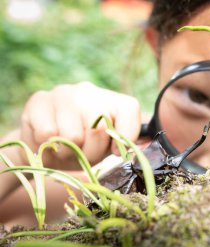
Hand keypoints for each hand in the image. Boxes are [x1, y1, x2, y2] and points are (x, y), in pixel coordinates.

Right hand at [17, 81, 140, 169]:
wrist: (46, 148)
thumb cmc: (85, 148)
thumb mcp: (108, 148)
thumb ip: (123, 143)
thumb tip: (127, 148)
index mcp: (113, 100)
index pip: (130, 110)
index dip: (124, 138)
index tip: (114, 151)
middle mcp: (90, 91)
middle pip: (99, 128)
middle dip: (91, 152)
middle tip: (83, 154)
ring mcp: (64, 92)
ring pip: (72, 135)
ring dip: (67, 152)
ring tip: (65, 148)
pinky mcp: (39, 100)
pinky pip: (47, 133)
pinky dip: (47, 146)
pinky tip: (49, 141)